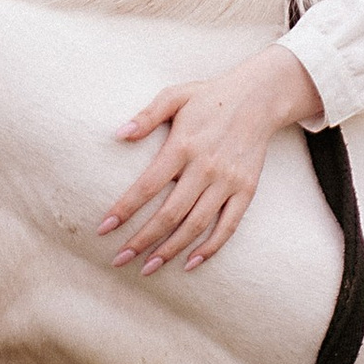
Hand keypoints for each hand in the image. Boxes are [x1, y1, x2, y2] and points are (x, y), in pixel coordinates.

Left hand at [99, 44, 322, 271]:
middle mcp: (205, 168)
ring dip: (170, 250)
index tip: (104, 229)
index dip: (124, 210)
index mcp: (183, 146)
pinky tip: (190, 262)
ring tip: (148, 268)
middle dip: (142, 240)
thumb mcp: (175, 96)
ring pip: (196, 225)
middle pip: (169, 214)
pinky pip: (228, 226)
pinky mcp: (246, 190)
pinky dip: (210, 247)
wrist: (259, 97)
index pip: (147, 186)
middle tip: (119, 259)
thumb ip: (146, 116)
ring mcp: (228, 182)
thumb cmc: (209, 97)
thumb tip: (118, 134)